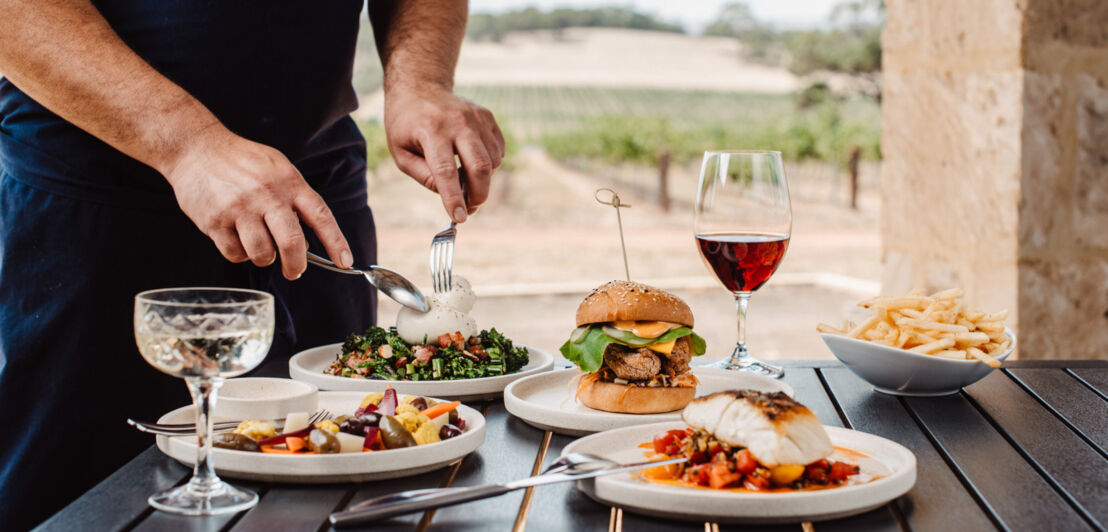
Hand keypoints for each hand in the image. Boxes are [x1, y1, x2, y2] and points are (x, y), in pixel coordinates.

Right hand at [162, 129, 352, 279]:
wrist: (196, 147)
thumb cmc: (242, 161)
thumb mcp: (278, 168)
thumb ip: (295, 200)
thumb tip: (308, 242)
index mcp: (289, 182)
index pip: (320, 216)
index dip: (336, 242)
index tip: (346, 263)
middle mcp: (267, 195)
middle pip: (291, 243)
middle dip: (296, 265)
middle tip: (295, 271)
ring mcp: (239, 209)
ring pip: (262, 253)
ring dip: (264, 257)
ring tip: (259, 245)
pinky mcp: (214, 221)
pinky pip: (235, 253)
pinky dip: (239, 253)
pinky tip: (236, 237)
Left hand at [384, 84, 504, 222]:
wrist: (419, 87)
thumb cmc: (406, 124)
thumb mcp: (401, 152)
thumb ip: (423, 176)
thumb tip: (449, 195)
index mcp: (431, 130)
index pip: (446, 171)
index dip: (453, 198)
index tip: (459, 217)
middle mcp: (458, 121)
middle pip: (479, 166)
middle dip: (478, 195)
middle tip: (470, 209)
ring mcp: (476, 117)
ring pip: (492, 161)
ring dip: (482, 180)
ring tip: (464, 181)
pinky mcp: (487, 117)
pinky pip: (497, 150)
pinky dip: (489, 165)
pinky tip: (471, 162)